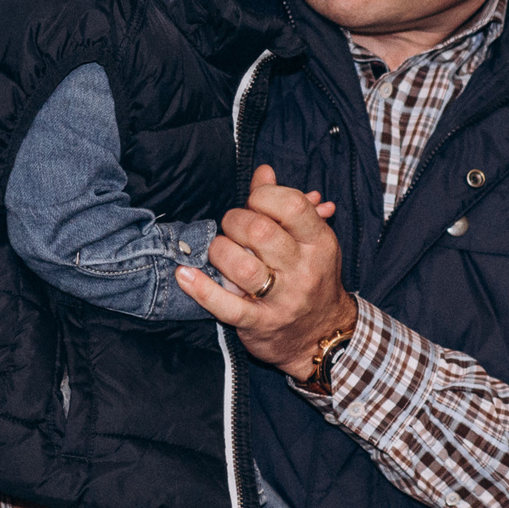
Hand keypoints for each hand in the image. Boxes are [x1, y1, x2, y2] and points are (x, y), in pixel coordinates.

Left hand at [179, 164, 357, 379]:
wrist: (324, 335)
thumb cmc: (311, 277)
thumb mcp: (308, 240)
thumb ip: (285, 205)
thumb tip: (263, 171)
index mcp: (319, 243)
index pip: (292, 205)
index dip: (263, 196)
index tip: (253, 202)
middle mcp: (304, 270)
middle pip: (261, 232)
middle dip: (235, 222)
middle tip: (231, 227)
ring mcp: (283, 300)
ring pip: (243, 267)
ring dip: (220, 252)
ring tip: (217, 251)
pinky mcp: (261, 325)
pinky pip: (227, 307)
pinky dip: (201, 289)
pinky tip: (184, 275)